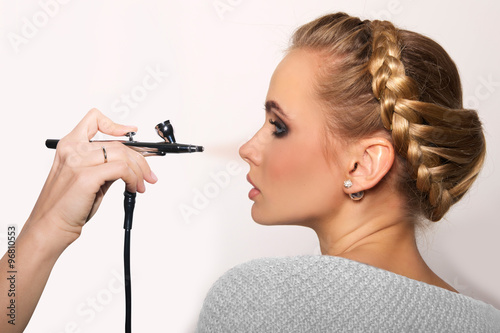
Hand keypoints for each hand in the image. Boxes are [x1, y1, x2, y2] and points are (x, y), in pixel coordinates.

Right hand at [26, 108, 156, 250]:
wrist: (51, 225)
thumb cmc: (67, 205)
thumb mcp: (88, 178)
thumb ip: (104, 165)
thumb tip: (131, 163)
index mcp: (69, 145)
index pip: (93, 119)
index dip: (116, 124)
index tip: (132, 132)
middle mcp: (72, 149)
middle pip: (118, 143)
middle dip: (140, 159)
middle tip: (148, 174)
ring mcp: (78, 161)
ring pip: (123, 155)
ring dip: (139, 172)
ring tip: (141, 186)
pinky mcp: (86, 176)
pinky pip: (122, 169)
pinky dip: (134, 179)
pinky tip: (133, 188)